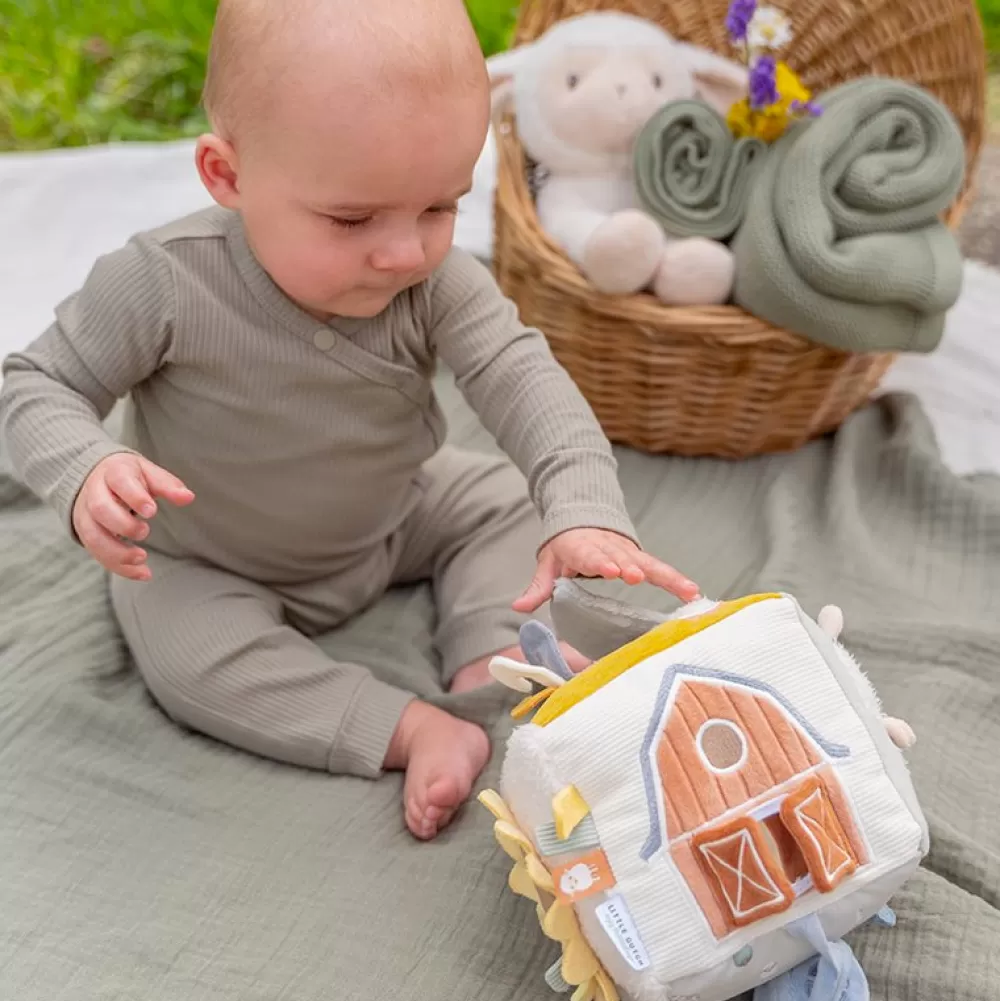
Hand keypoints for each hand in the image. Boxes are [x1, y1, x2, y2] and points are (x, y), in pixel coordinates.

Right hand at [72, 453, 193, 580]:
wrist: (96, 477)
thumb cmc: (129, 477)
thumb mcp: (148, 473)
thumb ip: (167, 485)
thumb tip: (188, 498)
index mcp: (113, 472)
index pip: (119, 482)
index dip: (134, 497)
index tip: (152, 511)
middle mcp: (94, 493)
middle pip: (100, 509)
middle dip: (123, 524)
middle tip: (144, 532)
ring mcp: (86, 515)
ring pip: (93, 536)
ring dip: (117, 552)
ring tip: (142, 558)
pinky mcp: (86, 534)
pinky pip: (97, 554)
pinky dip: (119, 567)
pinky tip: (142, 573)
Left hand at [514, 528, 699, 613]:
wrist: (582, 518)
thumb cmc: (566, 547)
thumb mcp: (548, 564)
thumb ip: (538, 587)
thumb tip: (518, 608)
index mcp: (582, 547)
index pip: (590, 555)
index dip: (600, 562)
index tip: (610, 571)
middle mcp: (608, 547)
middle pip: (622, 557)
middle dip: (631, 567)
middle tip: (638, 577)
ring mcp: (627, 551)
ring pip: (648, 562)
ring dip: (665, 576)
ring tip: (685, 590)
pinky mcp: (641, 557)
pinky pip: (661, 568)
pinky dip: (676, 579)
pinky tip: (693, 593)